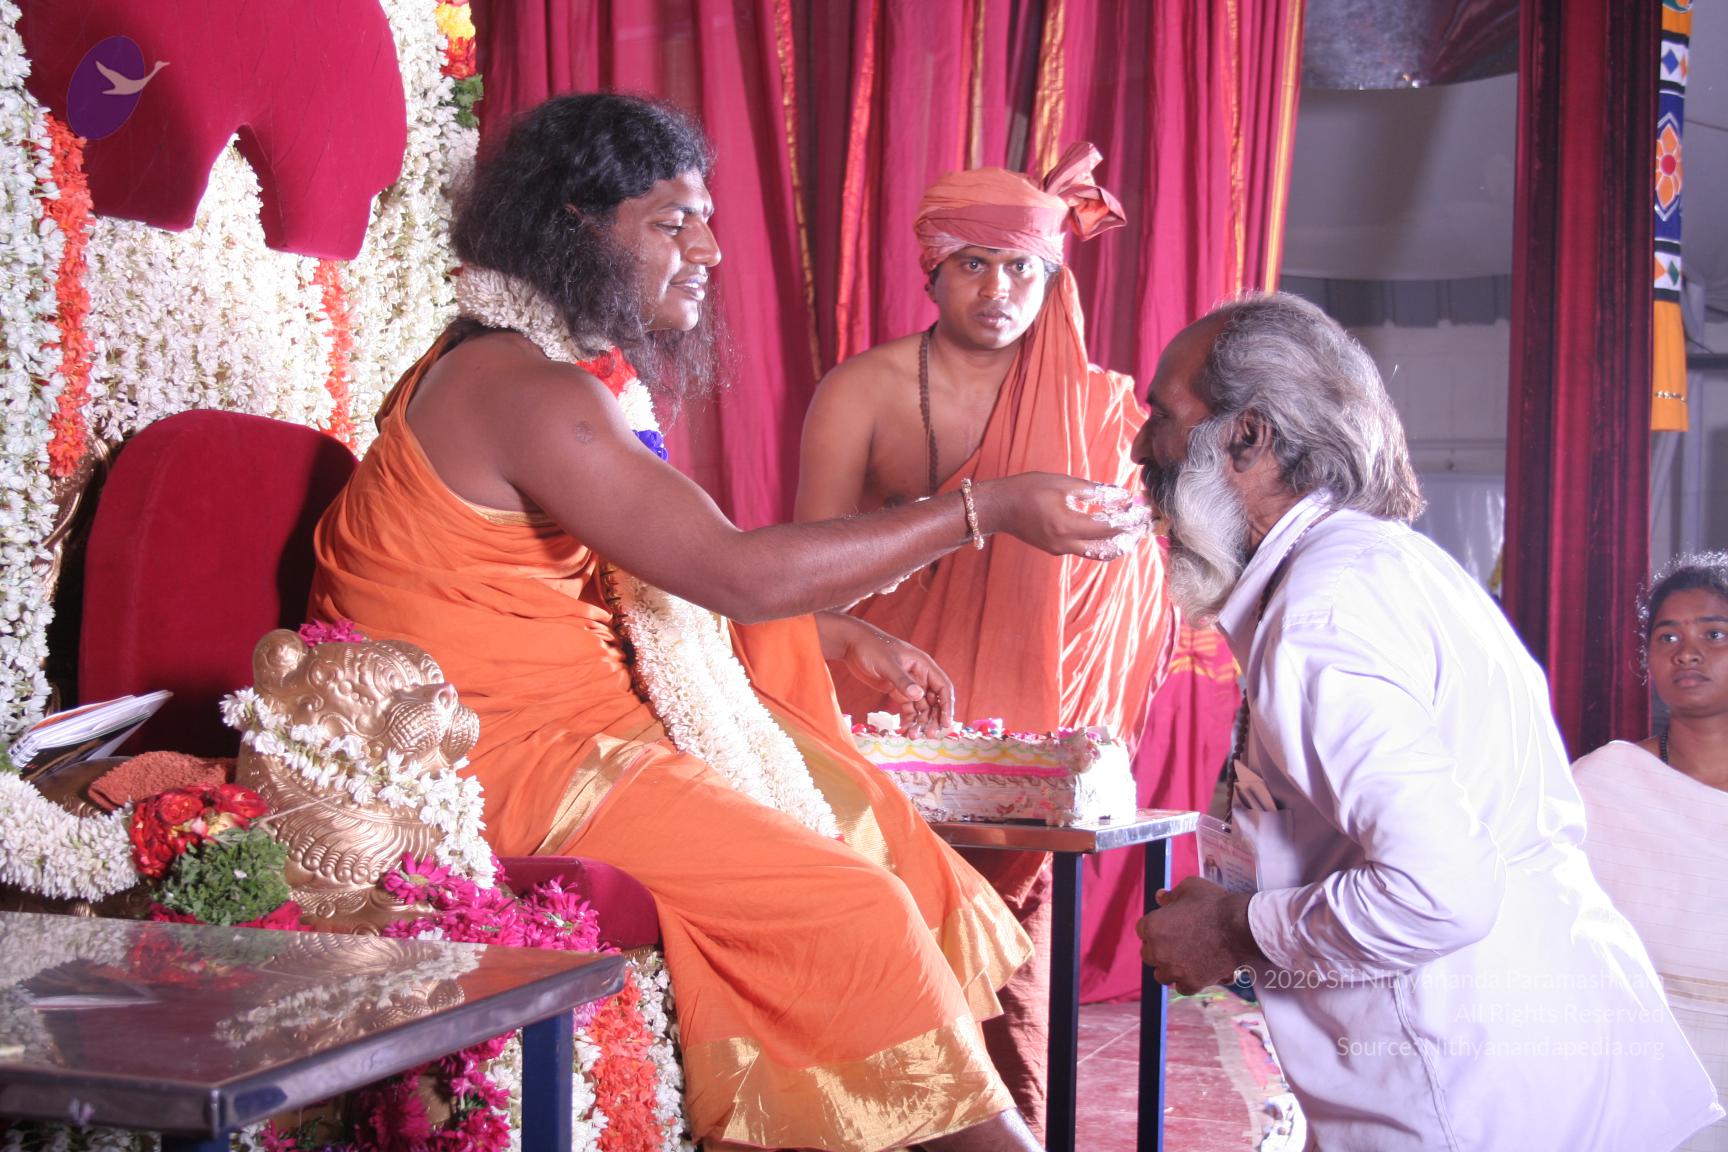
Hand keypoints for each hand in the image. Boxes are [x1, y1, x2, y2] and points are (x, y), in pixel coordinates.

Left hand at [815, 613, 955, 735]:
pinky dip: (908, 719)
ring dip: (921, 721)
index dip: (947, 705)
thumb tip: (919, 695)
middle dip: (934, 718)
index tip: (946, 722)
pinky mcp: (897, 690)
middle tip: (930, 735)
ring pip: (921, 707)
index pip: (943, 687)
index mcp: (923, 665)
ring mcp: (908, 684)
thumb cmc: (871, 648)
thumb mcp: (887, 664)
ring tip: (913, 735)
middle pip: (934, 701)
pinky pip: (908, 708)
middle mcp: (920, 676)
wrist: (852, 645)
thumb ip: (902, 680)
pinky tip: (904, 729)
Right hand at [978, 473, 1151, 560]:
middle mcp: (1065, 543)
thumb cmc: (1028, 489)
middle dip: (1129, 537)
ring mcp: (1060, 550)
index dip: (1130, 520)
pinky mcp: (1056, 549)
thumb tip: (1120, 496)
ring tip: (1133, 530)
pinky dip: (1101, 541)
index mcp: (1067, 525)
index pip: (1109, 527)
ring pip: (1097, 552)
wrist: (999, 507)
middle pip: (1107, 548)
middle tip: (1145, 525)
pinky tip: (1109, 528)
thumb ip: (1093, 491)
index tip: (1145, 511)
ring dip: (1117, 543)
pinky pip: (1085, 549)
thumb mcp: (1063, 483)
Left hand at [1135, 876, 1260, 994]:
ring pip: (1162, 975)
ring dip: (1170, 969)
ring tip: (1184, 961)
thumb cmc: (1214, 904)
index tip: (1167, 927)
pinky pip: (1182, 987)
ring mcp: (1174, 970)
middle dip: (1159, 949)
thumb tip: (1160, 897)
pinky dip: (1188, 982)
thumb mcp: (1190, 888)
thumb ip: (1171, 895)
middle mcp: (1158, 951)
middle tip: (1176, 944)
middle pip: (1149, 954)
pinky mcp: (1192, 983)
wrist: (1240, 927)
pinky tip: (1196, 972)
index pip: (1142, 930)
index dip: (1155, 927)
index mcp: (1152, 926)